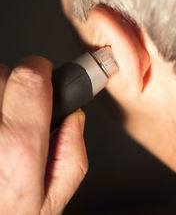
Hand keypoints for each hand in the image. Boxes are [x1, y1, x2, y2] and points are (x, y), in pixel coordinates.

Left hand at [0, 56, 87, 214]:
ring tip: (2, 123)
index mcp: (17, 147)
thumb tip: (74, 120)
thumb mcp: (49, 204)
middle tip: (20, 108)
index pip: (30, 77)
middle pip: (3, 74)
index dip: (41, 70)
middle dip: (16, 84)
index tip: (44, 76)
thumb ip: (72, 156)